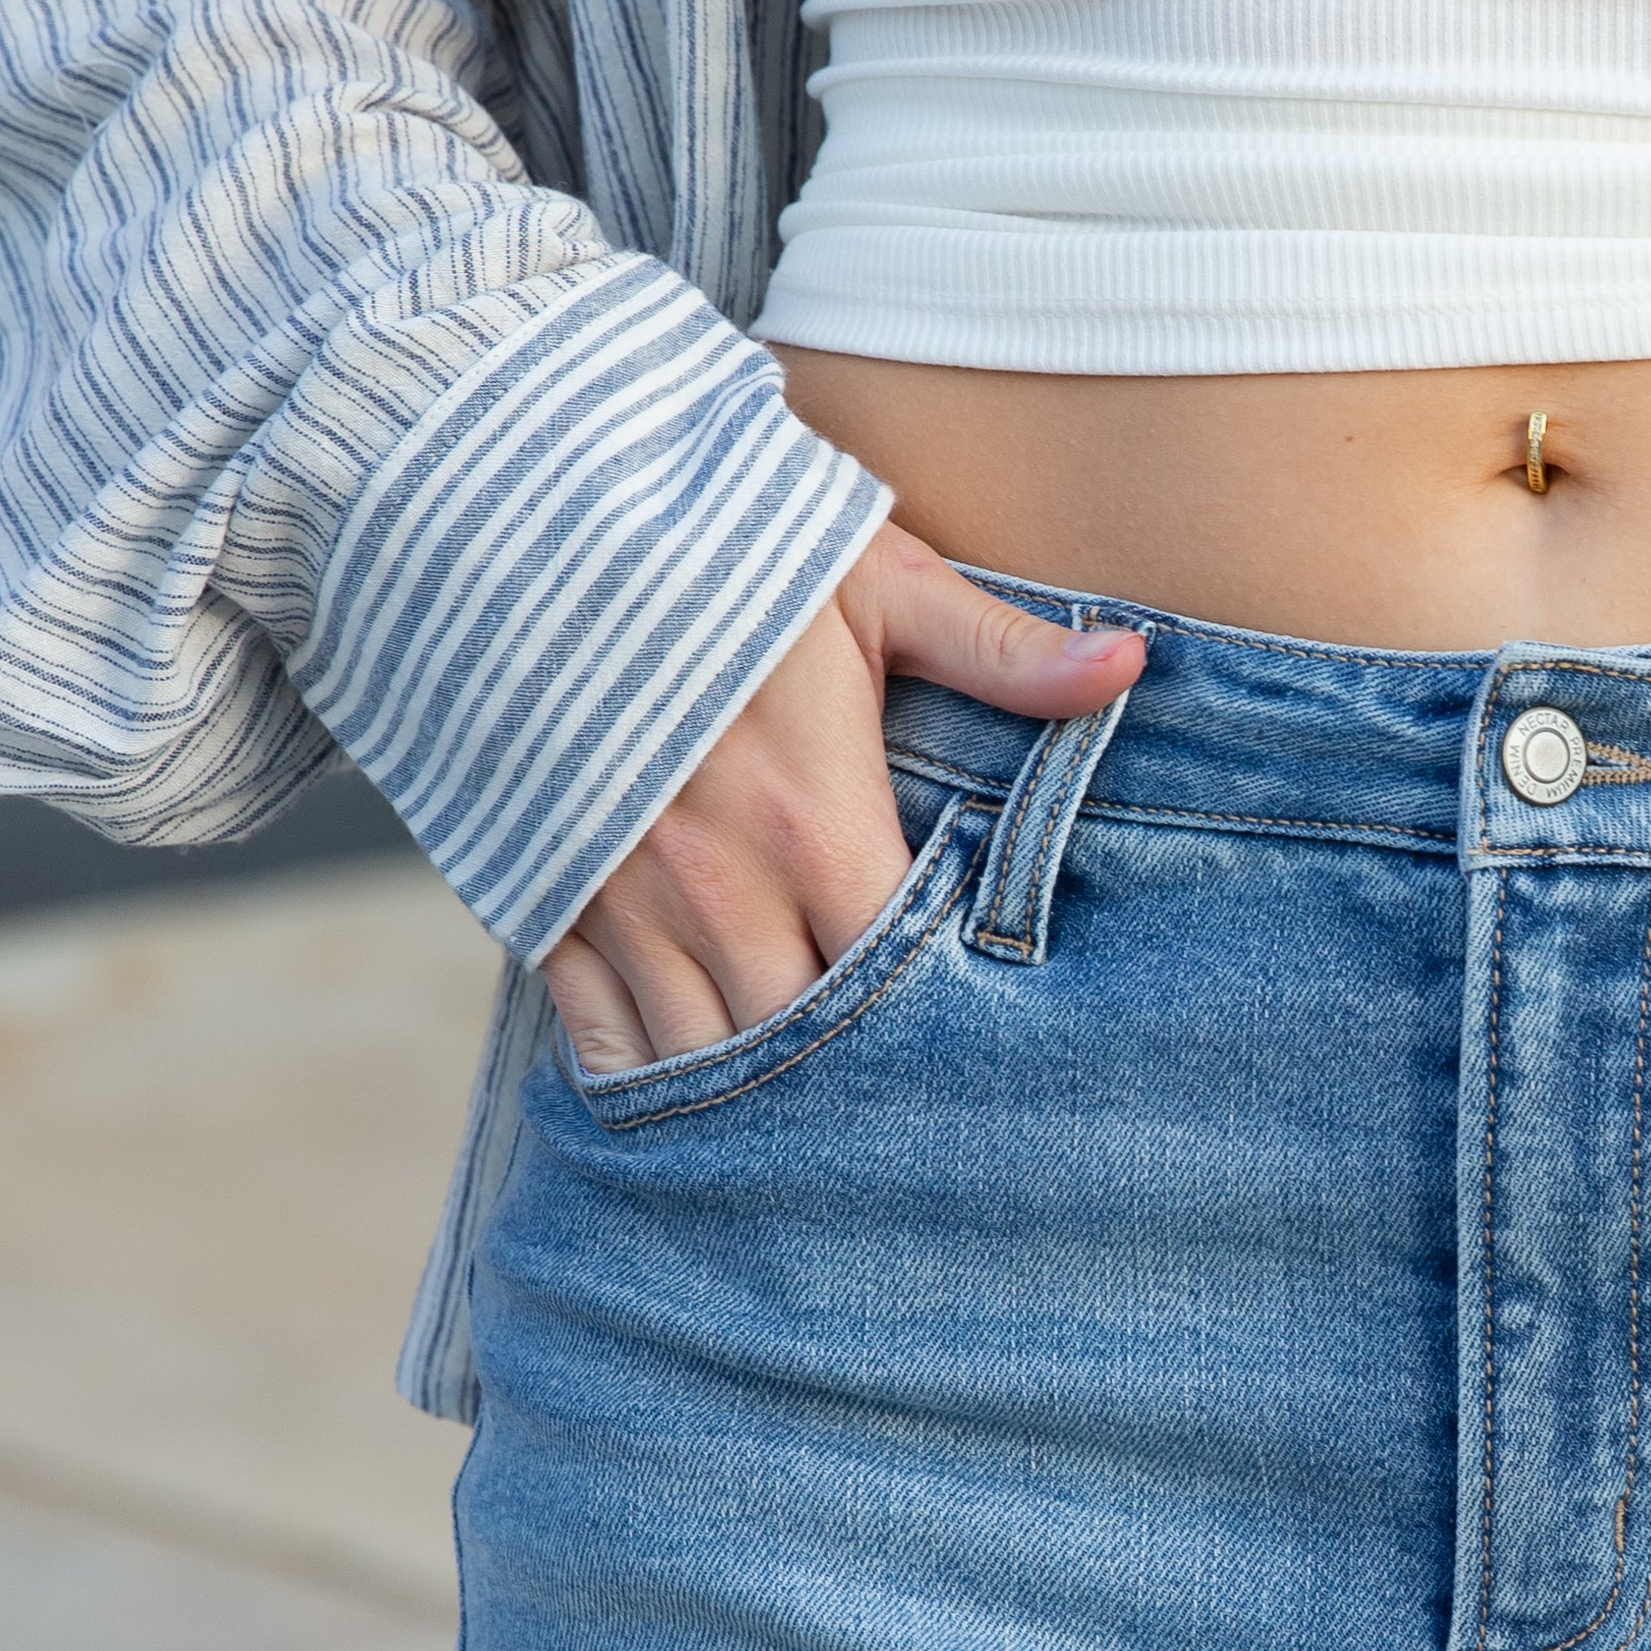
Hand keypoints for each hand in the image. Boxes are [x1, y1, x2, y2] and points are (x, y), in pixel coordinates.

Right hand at [543, 523, 1143, 1075]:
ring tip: (807, 1131)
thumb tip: (1130, 667)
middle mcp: (721, 887)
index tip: (970, 1042)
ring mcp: (624, 903)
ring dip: (753, 1099)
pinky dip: (644, 1078)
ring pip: (703, 1056)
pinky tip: (688, 1102)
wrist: (520, 519)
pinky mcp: (548, 899)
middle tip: (898, 1115)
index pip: (896, 976)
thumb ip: (997, 648)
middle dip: (848, 1081)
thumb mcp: (870, 580)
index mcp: (816, 822)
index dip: (935, 1023)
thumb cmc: (715, 549)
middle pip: (803, 1043)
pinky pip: (601, 1036)